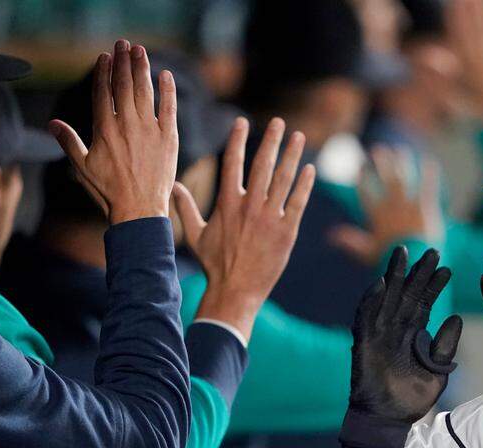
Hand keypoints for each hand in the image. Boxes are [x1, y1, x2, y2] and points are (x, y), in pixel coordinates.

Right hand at [50, 40, 177, 224]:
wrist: (139, 209)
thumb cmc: (109, 191)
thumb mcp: (83, 167)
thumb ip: (69, 142)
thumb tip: (53, 123)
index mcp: (104, 129)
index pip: (102, 92)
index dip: (104, 71)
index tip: (105, 56)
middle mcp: (126, 125)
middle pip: (123, 85)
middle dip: (123, 61)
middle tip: (123, 43)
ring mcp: (149, 130)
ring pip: (144, 91)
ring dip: (142, 68)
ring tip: (140, 50)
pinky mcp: (168, 138)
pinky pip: (169, 108)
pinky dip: (167, 90)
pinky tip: (165, 75)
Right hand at [174, 116, 315, 338]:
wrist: (235, 290)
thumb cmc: (214, 265)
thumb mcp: (196, 235)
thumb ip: (186, 207)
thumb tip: (173, 186)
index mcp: (227, 203)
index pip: (232, 162)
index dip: (237, 140)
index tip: (242, 122)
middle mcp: (249, 205)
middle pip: (262, 165)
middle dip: (271, 140)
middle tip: (280, 122)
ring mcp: (269, 218)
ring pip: (283, 179)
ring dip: (292, 155)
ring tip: (299, 138)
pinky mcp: (286, 231)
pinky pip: (298, 202)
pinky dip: (304, 184)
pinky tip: (309, 169)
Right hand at [329, 147, 441, 266]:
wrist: (414, 262)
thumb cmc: (389, 258)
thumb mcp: (366, 252)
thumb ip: (350, 241)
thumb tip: (329, 235)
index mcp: (376, 215)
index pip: (366, 191)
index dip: (362, 177)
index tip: (359, 167)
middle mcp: (392, 206)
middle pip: (385, 178)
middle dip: (381, 162)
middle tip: (377, 150)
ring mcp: (409, 205)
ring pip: (404, 177)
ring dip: (402, 162)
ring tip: (400, 151)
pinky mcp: (426, 207)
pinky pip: (428, 186)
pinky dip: (429, 173)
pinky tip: (429, 161)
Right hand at [348, 248, 461, 425]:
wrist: (389, 420)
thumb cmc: (412, 399)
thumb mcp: (438, 371)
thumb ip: (445, 345)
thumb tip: (455, 317)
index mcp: (413, 335)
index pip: (424, 303)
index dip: (434, 285)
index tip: (446, 268)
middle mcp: (396, 329)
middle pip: (407, 293)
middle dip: (418, 272)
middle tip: (431, 251)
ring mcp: (379, 334)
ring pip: (387, 298)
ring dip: (394, 276)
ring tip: (403, 253)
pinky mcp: (364, 343)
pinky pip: (365, 317)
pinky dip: (371, 300)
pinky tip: (382, 283)